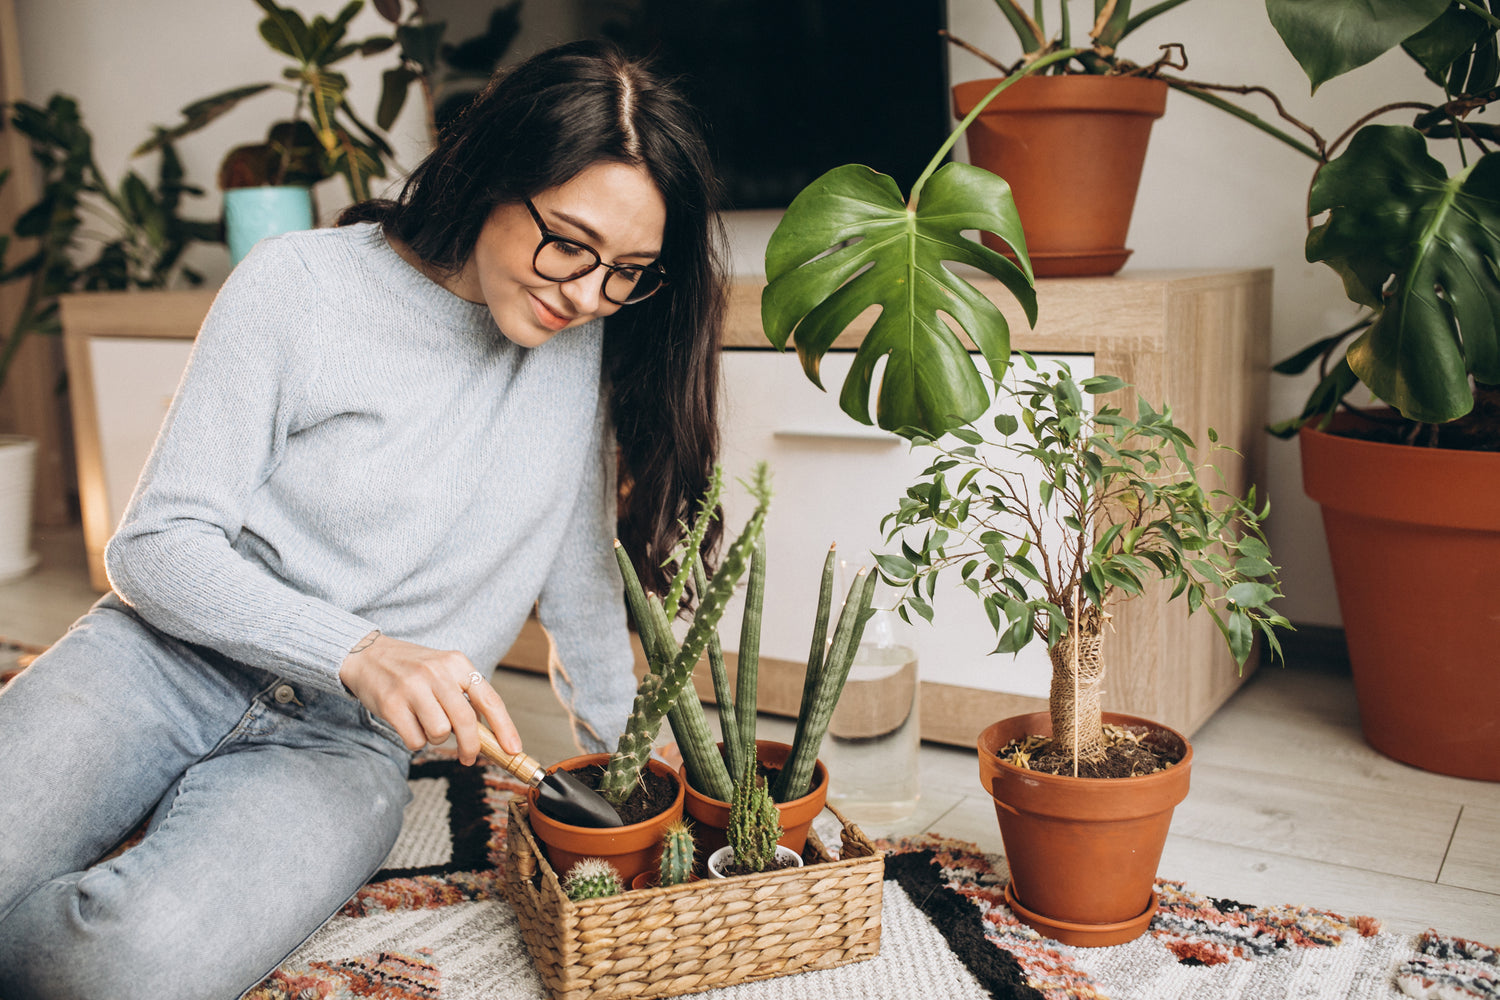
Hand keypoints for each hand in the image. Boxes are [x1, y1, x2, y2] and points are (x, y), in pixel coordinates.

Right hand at [338, 633, 521, 765]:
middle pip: (466, 721)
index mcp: (457, 663)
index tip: (513, 748)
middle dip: (471, 746)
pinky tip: (409, 725)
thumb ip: (465, 696)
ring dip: (436, 739)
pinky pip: (415, 740)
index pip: (489, 699)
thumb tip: (490, 734)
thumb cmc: (412, 668)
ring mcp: (413, 687)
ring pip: (440, 733)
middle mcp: (437, 672)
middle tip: (468, 758)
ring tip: (426, 724)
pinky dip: (416, 741)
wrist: (367, 655)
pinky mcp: (392, 704)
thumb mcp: (444, 670)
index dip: (504, 727)